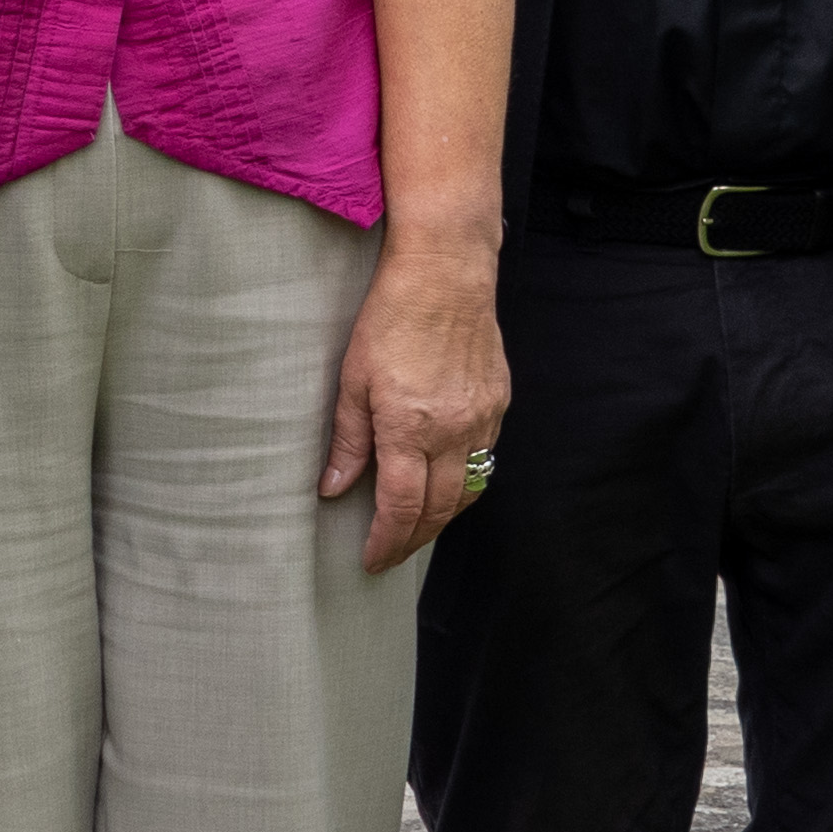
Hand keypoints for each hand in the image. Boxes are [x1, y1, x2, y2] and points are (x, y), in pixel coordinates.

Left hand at [323, 234, 509, 573]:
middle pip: (439, 510)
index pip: (402, 508)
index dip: (387, 542)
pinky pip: (485, 456)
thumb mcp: (353, 378)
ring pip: (469, 489)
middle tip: (391, 553)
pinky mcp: (498, 402)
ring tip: (416, 527)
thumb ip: (348, 440)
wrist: (446, 271)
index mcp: (410, 427)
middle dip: (413, 540)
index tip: (372, 560)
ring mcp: (482, 417)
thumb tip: (335, 489)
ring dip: (442, 517)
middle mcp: (453, 430)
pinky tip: (445, 479)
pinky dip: (465, 479)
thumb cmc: (392, 316)